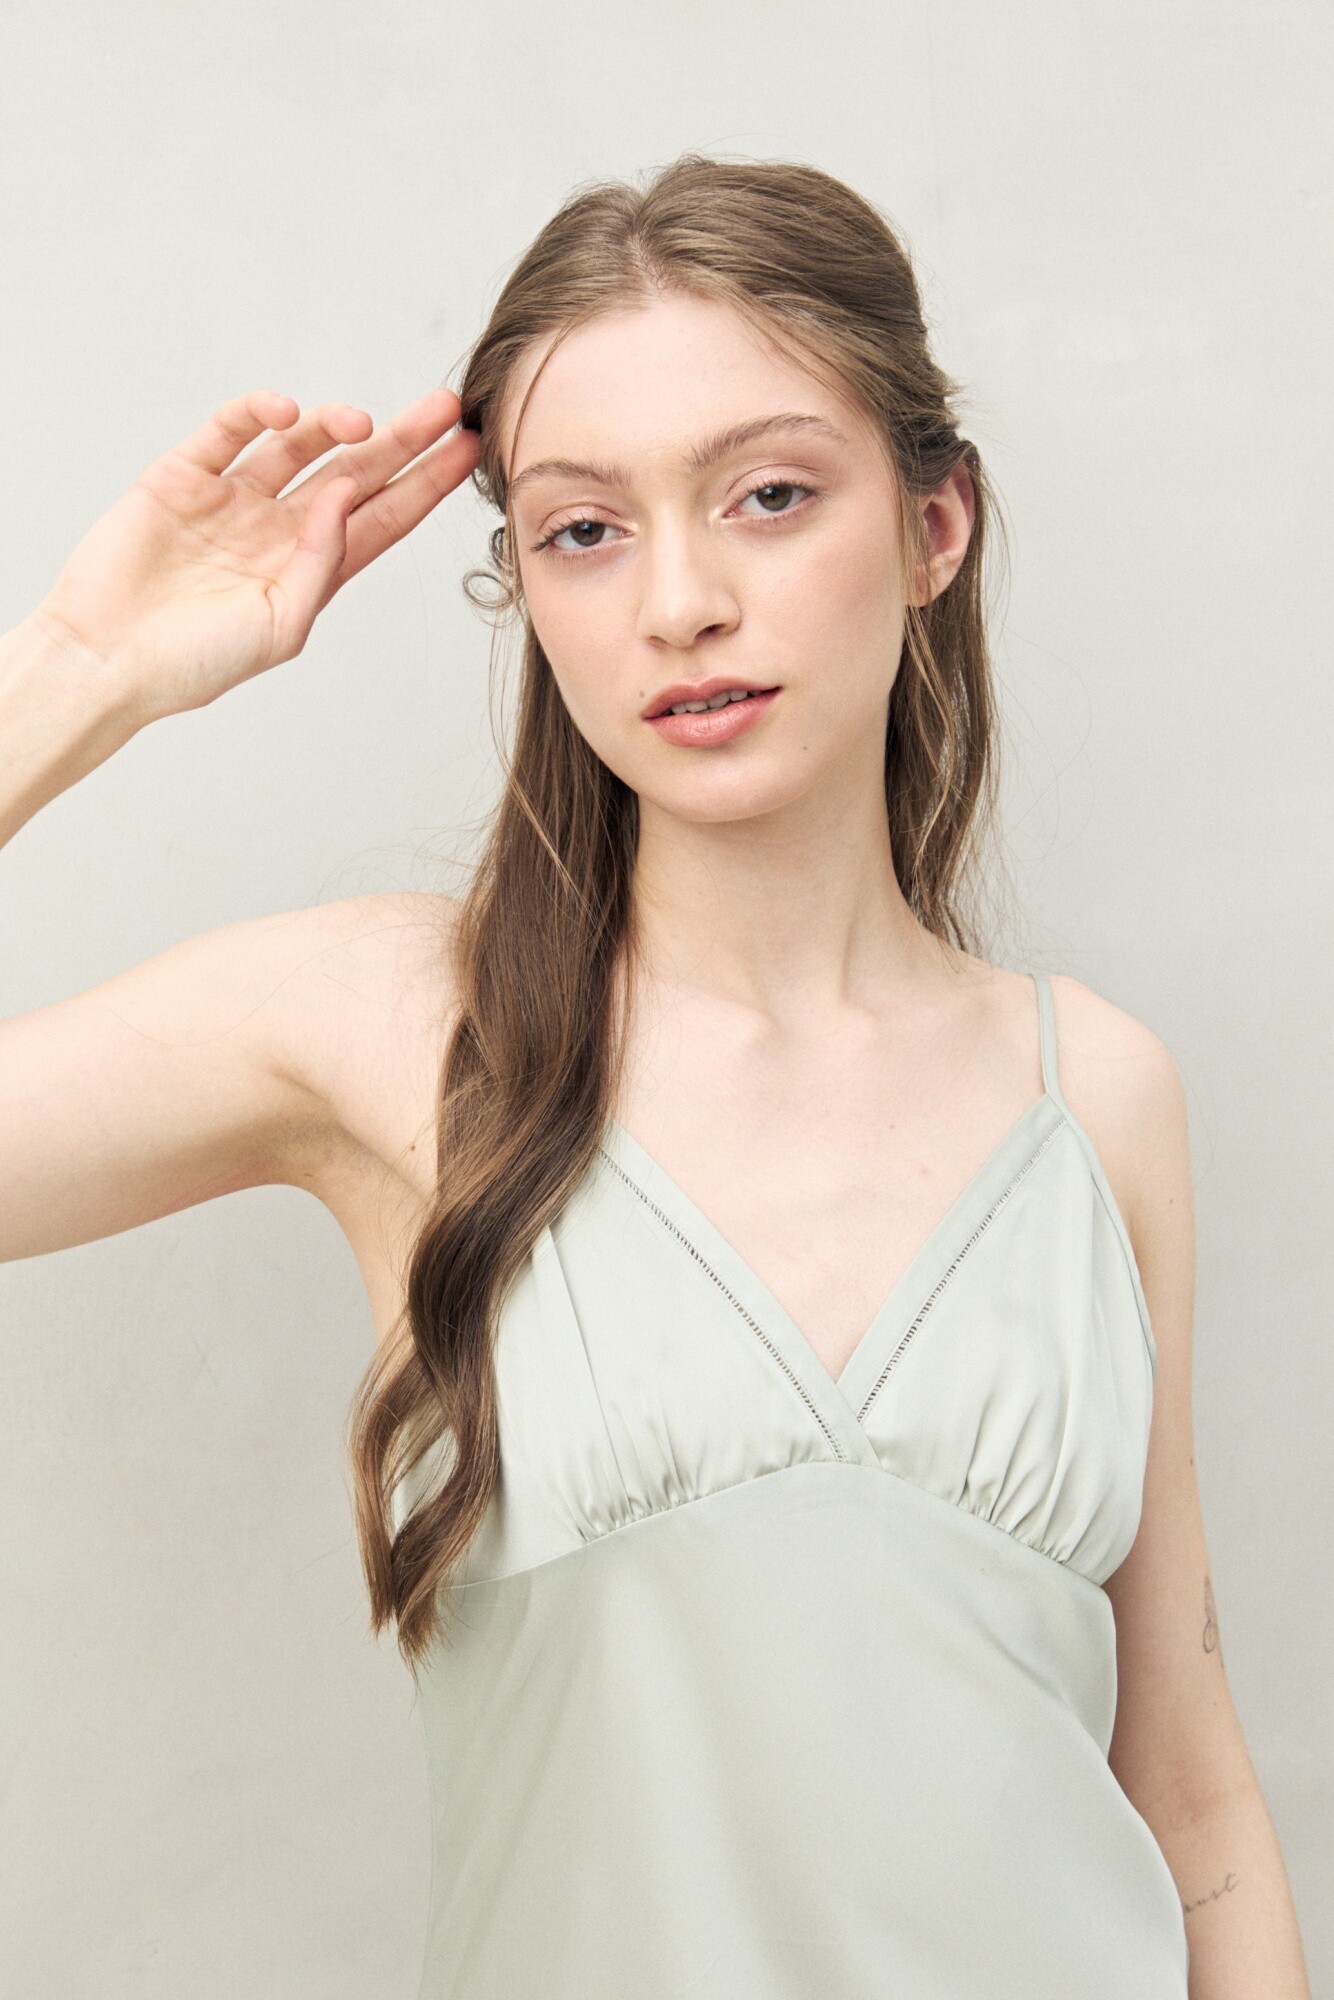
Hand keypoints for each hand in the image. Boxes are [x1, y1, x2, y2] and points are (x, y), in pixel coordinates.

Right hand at [29, 386, 481, 720]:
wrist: (107, 660)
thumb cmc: (194, 664)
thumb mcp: (281, 627)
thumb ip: (323, 562)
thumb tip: (348, 494)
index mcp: (311, 568)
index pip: (383, 516)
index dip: (426, 483)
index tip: (467, 451)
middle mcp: (278, 527)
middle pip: (355, 471)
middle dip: (401, 441)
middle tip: (444, 408)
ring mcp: (232, 499)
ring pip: (298, 445)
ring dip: (334, 425)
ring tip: (360, 422)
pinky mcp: (184, 475)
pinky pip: (229, 431)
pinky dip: (259, 413)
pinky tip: (288, 412)